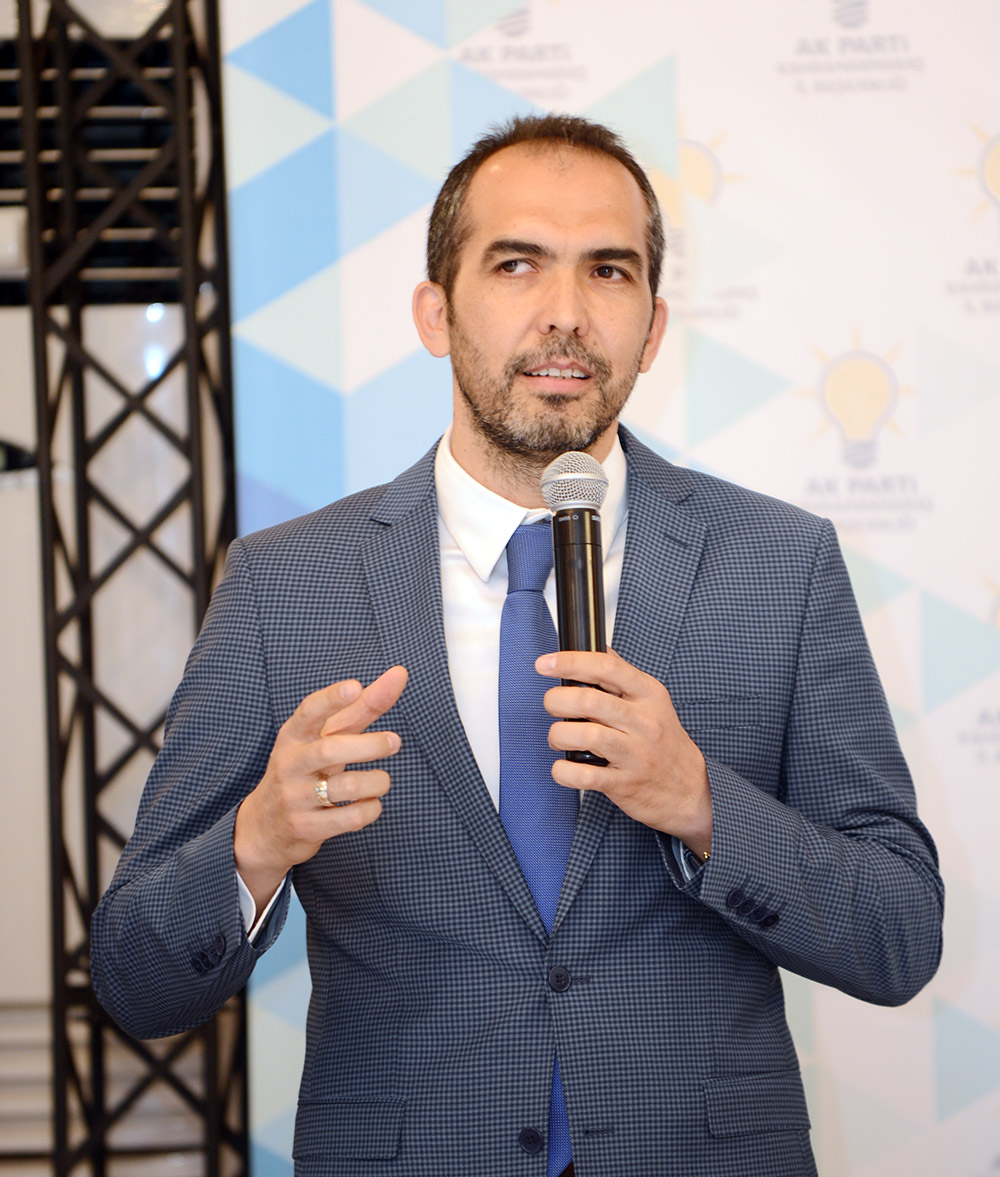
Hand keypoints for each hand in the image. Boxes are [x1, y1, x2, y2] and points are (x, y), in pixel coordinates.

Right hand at [234, 665, 407, 910]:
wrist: (263, 828)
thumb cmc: (306, 769)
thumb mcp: (326, 737)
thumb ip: (362, 707)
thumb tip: (399, 674)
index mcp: (294, 736)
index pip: (309, 711)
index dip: (332, 698)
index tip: (355, 685)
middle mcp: (290, 764)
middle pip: (330, 750)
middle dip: (368, 745)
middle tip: (395, 741)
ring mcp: (295, 798)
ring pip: (345, 787)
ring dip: (376, 782)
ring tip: (382, 780)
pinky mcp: (306, 828)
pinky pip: (350, 818)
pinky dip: (370, 809)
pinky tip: (369, 803)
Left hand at [536, 650, 710, 854]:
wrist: (689, 789)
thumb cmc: (664, 741)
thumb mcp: (653, 700)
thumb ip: (623, 676)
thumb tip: (597, 648)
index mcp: (648, 695)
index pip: (606, 667)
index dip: (570, 662)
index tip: (545, 663)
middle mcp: (644, 722)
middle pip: (589, 700)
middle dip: (556, 701)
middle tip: (552, 706)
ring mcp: (635, 754)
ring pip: (584, 735)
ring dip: (557, 734)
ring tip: (559, 737)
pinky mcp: (624, 783)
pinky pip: (584, 775)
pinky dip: (563, 770)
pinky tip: (564, 766)